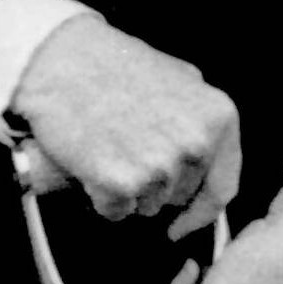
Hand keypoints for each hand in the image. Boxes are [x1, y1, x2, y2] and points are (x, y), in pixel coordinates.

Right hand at [13, 14, 241, 235]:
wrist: (59, 59)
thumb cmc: (112, 64)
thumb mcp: (178, 78)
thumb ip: (200, 119)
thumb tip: (207, 157)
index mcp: (218, 119)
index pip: (223, 188)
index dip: (201, 212)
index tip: (183, 224)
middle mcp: (196, 145)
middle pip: (179, 198)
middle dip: (154, 185)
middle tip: (126, 148)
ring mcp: (160, 166)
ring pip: (146, 206)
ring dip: (126, 188)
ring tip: (108, 145)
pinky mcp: (121, 183)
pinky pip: (115, 210)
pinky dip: (100, 196)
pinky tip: (91, 159)